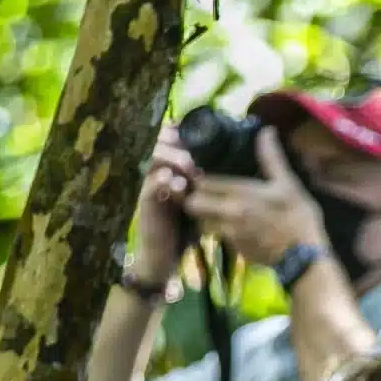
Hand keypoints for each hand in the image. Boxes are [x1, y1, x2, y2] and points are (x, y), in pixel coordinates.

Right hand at [128, 131, 198, 278]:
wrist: (164, 256)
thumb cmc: (184, 227)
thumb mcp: (198, 201)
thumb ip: (207, 183)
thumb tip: (234, 166)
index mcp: (168, 171)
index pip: (167, 143)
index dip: (174, 131)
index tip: (187, 124)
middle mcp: (155, 175)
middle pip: (157, 146)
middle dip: (172, 140)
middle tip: (185, 138)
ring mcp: (148, 189)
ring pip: (152, 163)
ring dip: (169, 159)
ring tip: (187, 164)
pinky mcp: (145, 206)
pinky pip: (150, 188)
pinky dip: (162, 183)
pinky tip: (175, 183)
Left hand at [179, 128, 328, 269]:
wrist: (305, 255)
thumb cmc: (298, 215)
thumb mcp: (287, 183)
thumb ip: (271, 157)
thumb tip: (266, 130)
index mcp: (240, 192)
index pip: (203, 183)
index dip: (200, 179)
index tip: (203, 176)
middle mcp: (228, 212)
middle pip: (193, 204)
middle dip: (195, 199)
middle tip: (204, 195)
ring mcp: (229, 234)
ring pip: (200, 223)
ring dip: (204, 217)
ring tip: (215, 212)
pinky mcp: (234, 249)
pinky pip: (217, 238)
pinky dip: (220, 232)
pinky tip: (233, 228)